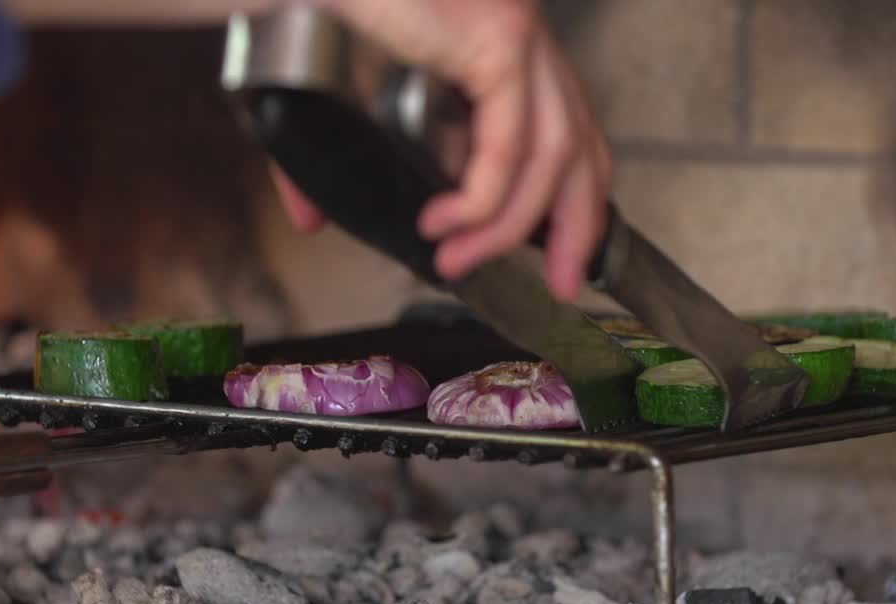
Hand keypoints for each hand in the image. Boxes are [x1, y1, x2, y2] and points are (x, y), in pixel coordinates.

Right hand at [277, 0, 612, 302]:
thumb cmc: (321, 6)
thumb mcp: (334, 96)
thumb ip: (332, 159)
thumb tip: (312, 219)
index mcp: (503, 45)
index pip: (571, 130)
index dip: (577, 200)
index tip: (564, 258)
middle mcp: (523, 36)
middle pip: (583, 145)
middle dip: (578, 226)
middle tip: (562, 283)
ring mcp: (517, 33)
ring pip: (553, 156)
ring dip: (510, 227)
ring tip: (460, 260)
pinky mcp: (496, 40)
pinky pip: (508, 144)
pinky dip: (482, 198)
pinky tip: (446, 221)